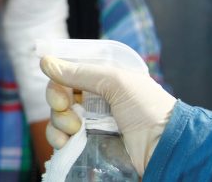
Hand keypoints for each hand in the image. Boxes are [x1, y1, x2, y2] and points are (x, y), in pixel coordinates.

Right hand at [40, 56, 176, 174]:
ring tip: (73, 129)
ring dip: (57, 121)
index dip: (59, 78)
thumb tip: (44, 61)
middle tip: (65, 107)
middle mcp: (95, 100)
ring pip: (58, 117)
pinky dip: (57, 139)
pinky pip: (62, 139)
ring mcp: (91, 124)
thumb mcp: (116, 81)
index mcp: (104, 80)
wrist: (166, 148)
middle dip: (57, 101)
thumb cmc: (148, 108)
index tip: (59, 87)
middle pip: (60, 95)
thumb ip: (79, 72)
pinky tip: (63, 142)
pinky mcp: (88, 145)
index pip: (70, 73)